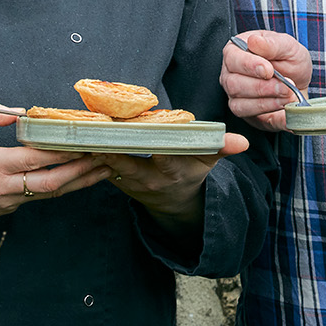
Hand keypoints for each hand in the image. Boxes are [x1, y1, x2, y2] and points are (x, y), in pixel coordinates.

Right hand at [0, 107, 112, 224]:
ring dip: (79, 182)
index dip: (64, 151)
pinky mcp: (8, 210)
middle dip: (82, 170)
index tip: (84, 141)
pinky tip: (77, 178)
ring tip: (104, 170)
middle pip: (51, 181)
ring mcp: (8, 201)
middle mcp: (4, 186)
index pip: (36, 158)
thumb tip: (18, 109)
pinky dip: (60, 188)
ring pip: (50, 193)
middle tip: (105, 157)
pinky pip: (38, 197)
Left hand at [94, 131, 251, 231]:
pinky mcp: (115, 182)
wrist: (174, 202)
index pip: (160, 153)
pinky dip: (91, 153)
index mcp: (172, 169)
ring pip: (108, 164)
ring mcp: (129, 183)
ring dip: (95, 148)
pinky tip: (81, 136)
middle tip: (96, 123)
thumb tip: (244, 143)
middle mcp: (148, 179)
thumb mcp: (208, 161)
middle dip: (110, 144)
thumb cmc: (192, 171)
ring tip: (82, 127)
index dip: (147, 139)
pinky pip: (100, 167)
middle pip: (125, 160)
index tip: (135, 123)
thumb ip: (222, 147)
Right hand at [221, 29, 312, 132]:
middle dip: (262, 88)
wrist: (299, 81)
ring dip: (267, 102)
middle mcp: (230, 75)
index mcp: (236, 51)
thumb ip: (272, 44)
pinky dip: (271, 115)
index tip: (269, 70)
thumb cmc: (288, 59)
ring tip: (288, 96)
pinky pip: (253, 119)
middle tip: (286, 87)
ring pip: (239, 104)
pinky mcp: (246, 114)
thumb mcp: (288, 46)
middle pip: (234, 84)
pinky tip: (287, 110)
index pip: (232, 59)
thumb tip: (254, 41)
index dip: (249, 65)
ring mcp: (235, 96)